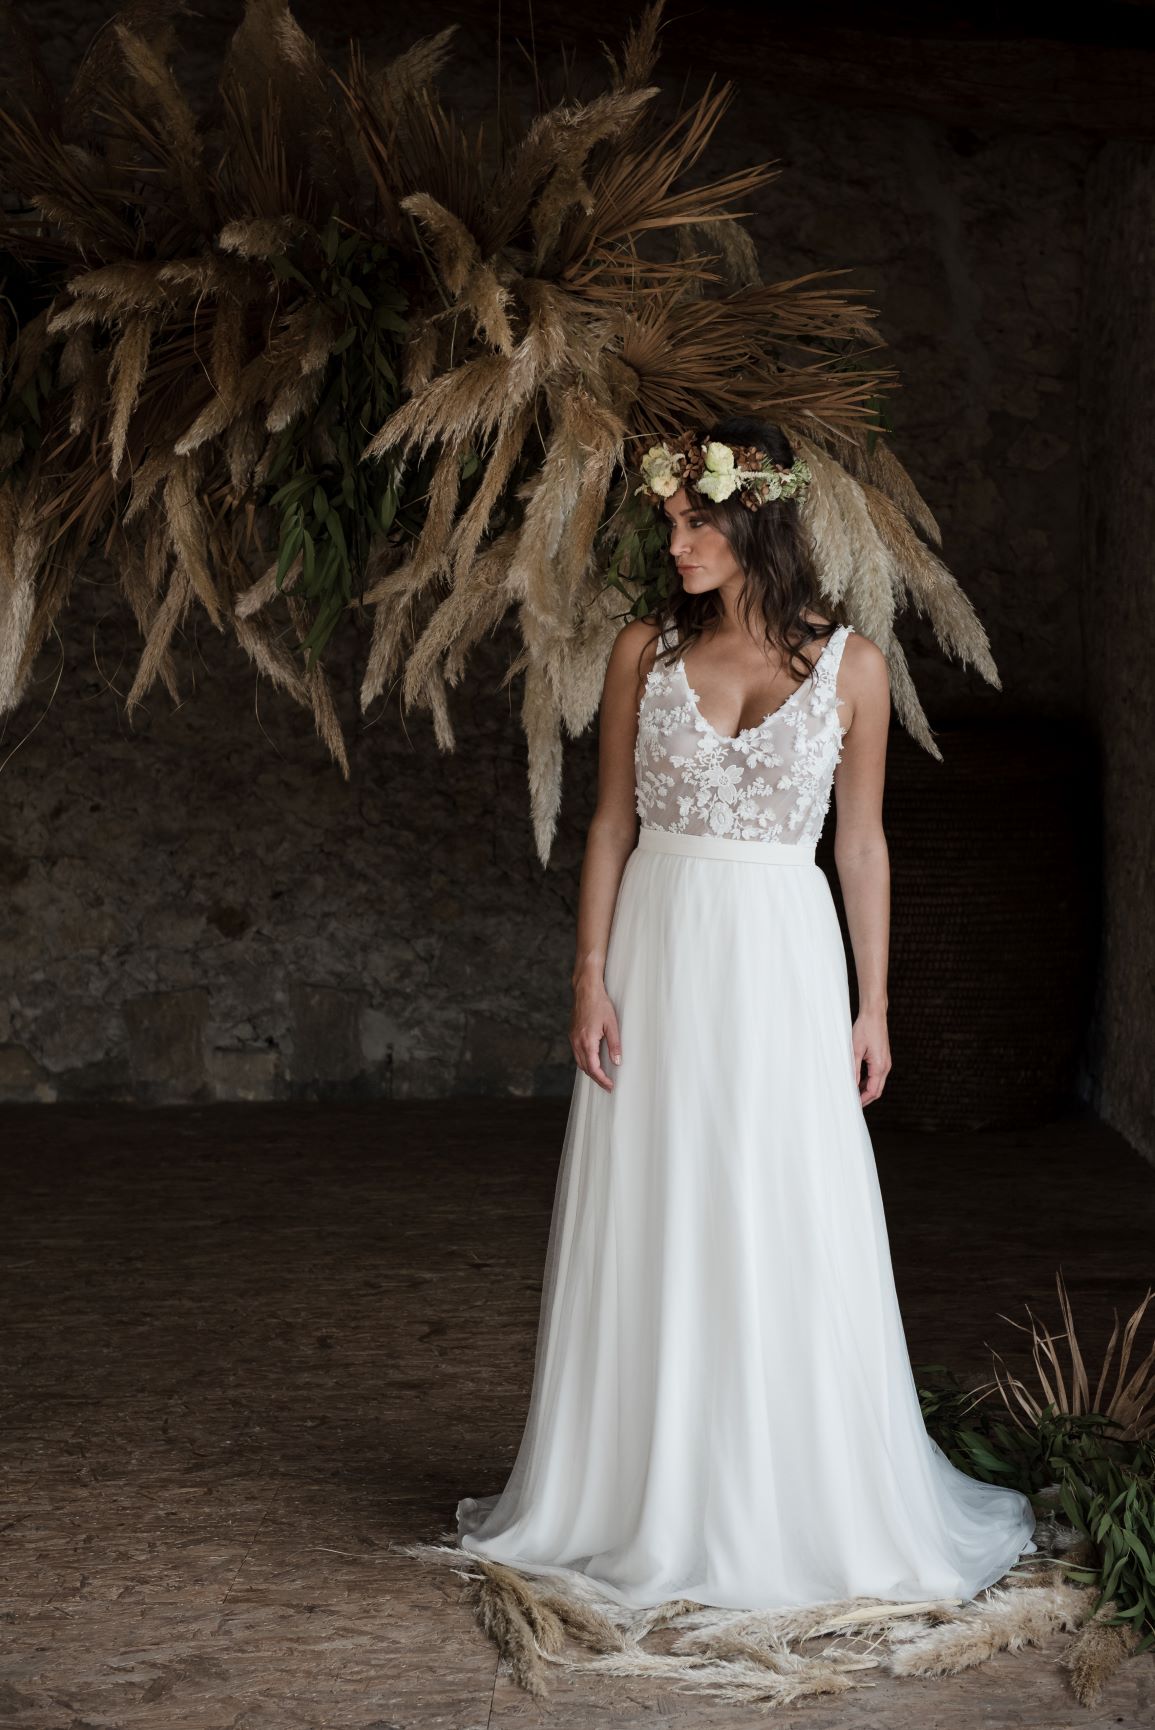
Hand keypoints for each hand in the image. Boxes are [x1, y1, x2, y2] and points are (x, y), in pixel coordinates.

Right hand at [570, 978, 621, 1092]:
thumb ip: (614, 1045)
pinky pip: (577, 1054)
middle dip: (596, 1079)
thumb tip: (617, 1062)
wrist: (585, 990)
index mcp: (587, 1042)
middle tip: (608, 1085)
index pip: (593, 1068)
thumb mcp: (612, 1025)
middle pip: (585, 1068)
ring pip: (579, 1062)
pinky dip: (585, 1061)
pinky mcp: (572, 1034)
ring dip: (590, 1071)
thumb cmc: (599, 1004)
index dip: (602, 1080)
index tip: (610, 1086)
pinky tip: (593, 1061)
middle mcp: (577, 1042)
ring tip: (602, 1076)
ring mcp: (573, 1038)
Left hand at [852, 1008, 890, 1105]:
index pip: (873, 1090)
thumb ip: (854, 1069)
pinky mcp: (883, 1059)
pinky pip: (877, 1076)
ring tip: (854, 1095)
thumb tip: (852, 1084)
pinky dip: (869, 1082)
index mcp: (880, 1066)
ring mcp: (886, 1063)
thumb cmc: (865, 1029)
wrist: (874, 1015)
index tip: (853, 1104)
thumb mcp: (855, 1050)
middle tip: (853, 1104)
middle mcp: (886, 1066)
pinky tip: (859, 1083)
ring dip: (867, 1090)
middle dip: (866, 1098)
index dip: (863, 1099)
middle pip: (877, 1090)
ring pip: (878, 1083)